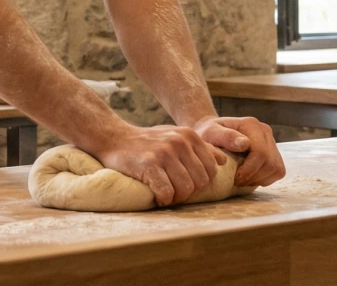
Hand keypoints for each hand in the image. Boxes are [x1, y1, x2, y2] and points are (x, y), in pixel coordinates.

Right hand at [89, 124, 225, 206]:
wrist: (114, 137)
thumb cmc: (147, 141)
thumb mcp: (175, 136)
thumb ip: (199, 147)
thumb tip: (222, 161)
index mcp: (189, 135)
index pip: (211, 170)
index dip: (200, 182)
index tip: (185, 183)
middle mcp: (180, 142)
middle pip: (200, 182)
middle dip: (189, 192)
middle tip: (174, 192)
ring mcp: (164, 153)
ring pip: (186, 189)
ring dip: (176, 198)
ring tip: (166, 195)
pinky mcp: (149, 165)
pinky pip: (166, 192)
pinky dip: (163, 199)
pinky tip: (157, 196)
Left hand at [194, 115, 285, 187]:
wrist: (212, 133)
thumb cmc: (208, 134)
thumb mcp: (210, 133)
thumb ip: (225, 137)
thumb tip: (245, 144)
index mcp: (251, 124)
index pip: (260, 154)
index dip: (249, 171)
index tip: (235, 179)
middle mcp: (265, 130)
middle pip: (270, 163)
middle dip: (254, 177)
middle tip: (237, 182)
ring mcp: (271, 141)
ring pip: (277, 169)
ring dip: (260, 179)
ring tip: (243, 180)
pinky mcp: (274, 152)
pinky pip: (278, 171)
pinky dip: (266, 179)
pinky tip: (251, 178)